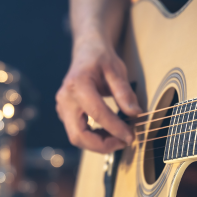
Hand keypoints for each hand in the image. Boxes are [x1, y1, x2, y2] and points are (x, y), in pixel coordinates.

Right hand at [56, 33, 141, 153]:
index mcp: (77, 85)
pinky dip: (93, 138)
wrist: (86, 51)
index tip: (131, 136)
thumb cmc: (101, 58)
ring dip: (98, 143)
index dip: (115, 129)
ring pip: (76, 137)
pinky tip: (109, 132)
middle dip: (102, 145)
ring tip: (119, 137)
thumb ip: (124, 93)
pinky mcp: (65, 113)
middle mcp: (65, 99)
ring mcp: (62, 108)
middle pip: (78, 135)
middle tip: (123, 142)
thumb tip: (135, 114)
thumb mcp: (117, 70)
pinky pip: (77, 132)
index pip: (96, 114)